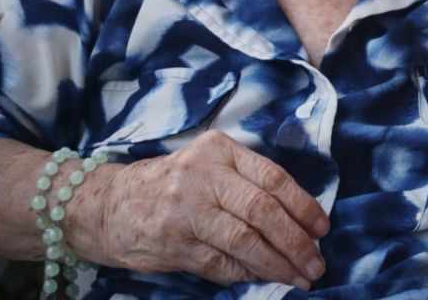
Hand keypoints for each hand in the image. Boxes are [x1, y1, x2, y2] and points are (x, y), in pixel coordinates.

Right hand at [65, 130, 329, 289]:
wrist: (105, 204)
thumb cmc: (172, 184)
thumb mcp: (209, 164)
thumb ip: (248, 182)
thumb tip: (300, 220)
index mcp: (219, 149)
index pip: (273, 178)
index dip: (304, 206)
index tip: (322, 230)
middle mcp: (202, 175)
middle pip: (263, 211)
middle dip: (296, 242)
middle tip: (317, 263)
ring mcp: (184, 209)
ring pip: (244, 241)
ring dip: (277, 265)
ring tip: (299, 278)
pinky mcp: (170, 242)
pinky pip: (219, 264)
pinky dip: (244, 274)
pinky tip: (259, 278)